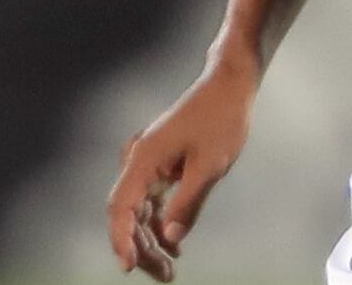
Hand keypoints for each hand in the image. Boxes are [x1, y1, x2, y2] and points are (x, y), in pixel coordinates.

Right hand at [106, 58, 258, 279]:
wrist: (230, 85)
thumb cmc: (222, 119)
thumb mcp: (210, 166)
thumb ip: (188, 202)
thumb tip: (169, 237)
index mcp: (143, 159)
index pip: (121, 209)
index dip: (122, 241)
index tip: (128, 267)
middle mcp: (139, 161)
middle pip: (128, 214)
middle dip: (142, 248)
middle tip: (164, 276)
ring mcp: (148, 162)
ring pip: (140, 210)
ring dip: (151, 239)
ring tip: (168, 270)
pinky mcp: (160, 163)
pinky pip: (152, 200)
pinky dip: (160, 222)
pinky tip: (173, 245)